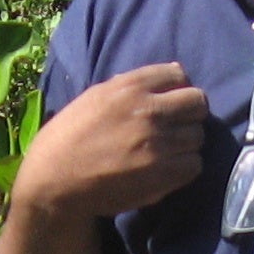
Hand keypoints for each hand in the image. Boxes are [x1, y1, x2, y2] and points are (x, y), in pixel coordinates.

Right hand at [13, 62, 207, 221]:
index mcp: (129, 88)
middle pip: (198, 103)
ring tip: (166, 151)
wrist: (54, 181)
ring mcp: (158, 144)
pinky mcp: (162, 174)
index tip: (169, 102)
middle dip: (189, 113)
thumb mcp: (96, 97)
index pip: (178, 74)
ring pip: (198, 136)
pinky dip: (184, 167)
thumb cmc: (70, 137)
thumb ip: (134, 85)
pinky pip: (194, 164)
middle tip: (175, 126)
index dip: (177, 89)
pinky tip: (166, 169)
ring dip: (186, 143)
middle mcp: (148, 112)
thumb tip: (175, 73)